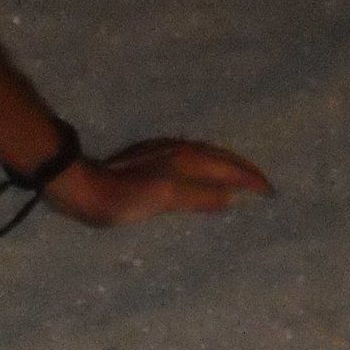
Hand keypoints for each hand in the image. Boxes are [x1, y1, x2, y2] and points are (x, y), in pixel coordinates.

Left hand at [45, 138, 271, 226]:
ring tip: (237, 178)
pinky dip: (205, 166)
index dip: (250, 179)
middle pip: (218, 156)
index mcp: (184, 160)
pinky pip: (189, 159)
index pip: (227, 167)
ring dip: (223, 164)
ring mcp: (159, 153)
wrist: (79, 185)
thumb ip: (199, 196)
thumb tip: (231, 196)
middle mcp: (175, 151)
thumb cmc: (122, 197)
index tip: (270, 192)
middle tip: (261, 184)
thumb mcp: (165, 198)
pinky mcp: (145, 160)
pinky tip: (199, 176)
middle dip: (241, 168)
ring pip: (203, 155)